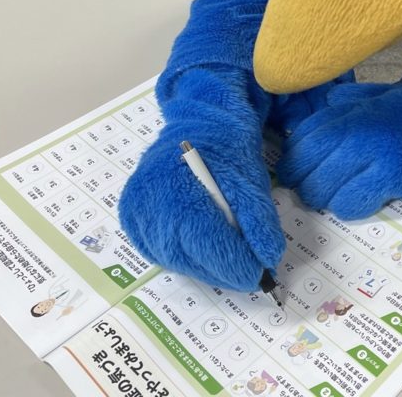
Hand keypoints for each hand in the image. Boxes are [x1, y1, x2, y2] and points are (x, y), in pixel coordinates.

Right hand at [119, 69, 285, 289]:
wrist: (200, 126)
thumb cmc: (227, 151)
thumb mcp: (250, 181)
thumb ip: (259, 221)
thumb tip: (268, 259)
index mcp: (175, 184)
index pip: (203, 238)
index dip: (231, 262)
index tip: (258, 276)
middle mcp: (146, 200)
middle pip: (186, 255)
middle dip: (221, 269)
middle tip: (249, 275)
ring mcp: (135, 210)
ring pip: (172, 259)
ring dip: (203, 267)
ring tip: (230, 264)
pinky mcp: (132, 218)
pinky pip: (159, 252)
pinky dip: (185, 258)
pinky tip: (204, 251)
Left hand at [275, 83, 401, 219]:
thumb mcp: (380, 96)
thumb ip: (347, 103)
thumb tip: (318, 111)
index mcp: (352, 111)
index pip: (304, 137)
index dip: (294, 157)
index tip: (296, 167)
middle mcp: (357, 132)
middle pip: (305, 166)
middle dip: (301, 181)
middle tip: (308, 186)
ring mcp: (373, 157)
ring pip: (322, 190)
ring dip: (323, 197)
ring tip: (334, 193)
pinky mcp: (389, 181)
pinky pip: (349, 205)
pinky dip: (348, 207)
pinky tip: (360, 199)